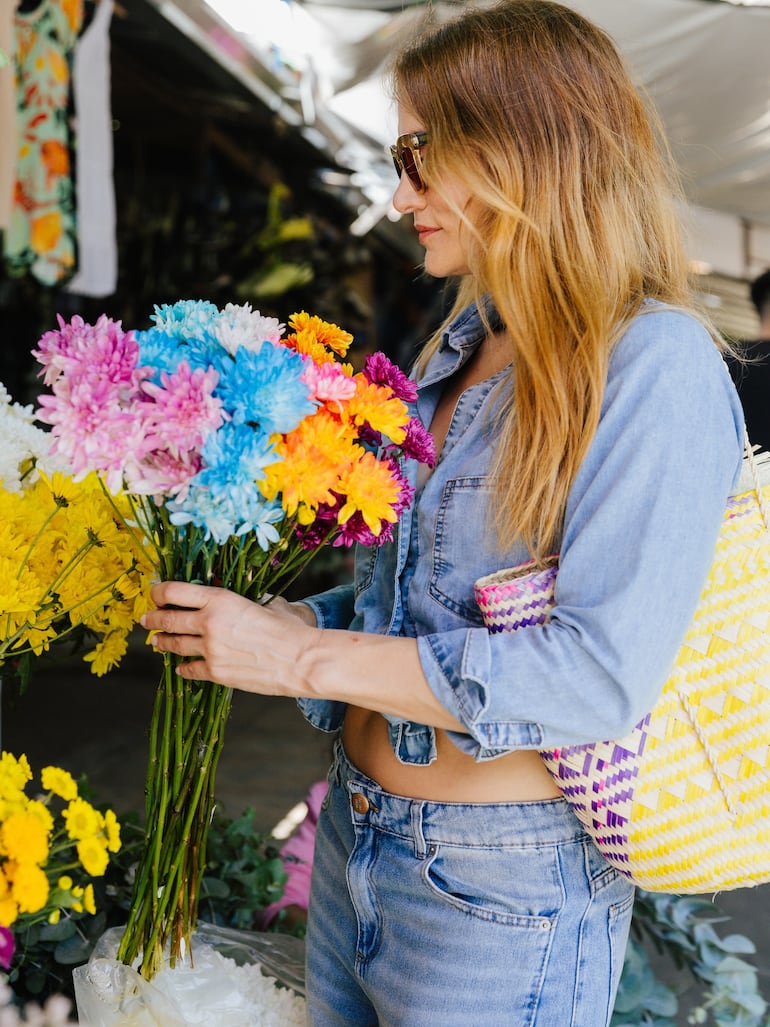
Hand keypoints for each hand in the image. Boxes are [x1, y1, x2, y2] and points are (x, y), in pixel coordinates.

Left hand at [140, 581, 317, 694]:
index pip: (174, 591)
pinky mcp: (215, 673)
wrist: (301, 660)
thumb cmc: (289, 628)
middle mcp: (208, 623)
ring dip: (162, 642)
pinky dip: (182, 667)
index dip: (159, 591)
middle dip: (152, 618)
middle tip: (147, 619)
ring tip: (157, 641)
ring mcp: (210, 650)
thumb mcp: (264, 602)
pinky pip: (188, 669)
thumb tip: (226, 594)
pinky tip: (180, 666)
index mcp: (220, 600)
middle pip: (167, 618)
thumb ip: (240, 599)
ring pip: (173, 644)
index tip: (155, 594)